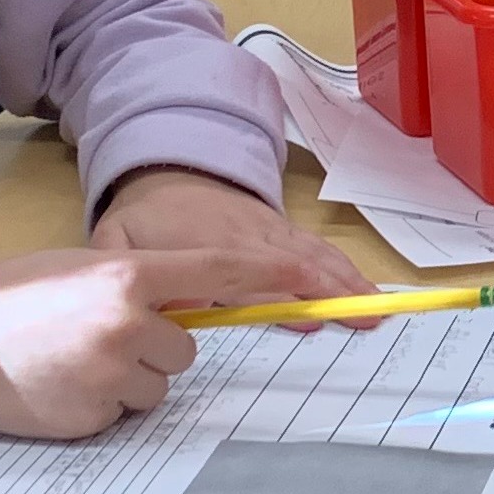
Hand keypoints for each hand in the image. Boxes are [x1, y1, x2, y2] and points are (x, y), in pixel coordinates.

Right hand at [0, 243, 340, 439]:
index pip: (218, 270)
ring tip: (69, 361)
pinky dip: (98, 405)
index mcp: (125, 274)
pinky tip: (56, 386)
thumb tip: (191, 308)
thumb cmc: (10, 296)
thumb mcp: (79, 269)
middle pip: (184, 349)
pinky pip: (122, 416)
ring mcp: (108, 375)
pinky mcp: (90, 419)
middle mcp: (125, 323)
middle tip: (95, 336)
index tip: (311, 279)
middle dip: (152, 346)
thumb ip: (137, 284)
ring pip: (157, 387)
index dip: (270, 274)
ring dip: (126, 380)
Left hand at [93, 165, 369, 302]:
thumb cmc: (145, 221)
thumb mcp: (117, 242)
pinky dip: (346, 270)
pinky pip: (319, 249)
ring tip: (376, 310)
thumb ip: (124, 271)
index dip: (283, 289)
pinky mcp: (284, 231)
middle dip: (331, 290)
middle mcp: (248, 235)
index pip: (251, 269)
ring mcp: (271, 230)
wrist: (170, 173)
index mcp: (208, 244)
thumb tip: (154, 304)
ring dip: (347, 281)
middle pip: (296, 262)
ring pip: (315, 254)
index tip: (313, 315)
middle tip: (364, 320)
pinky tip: (368, 294)